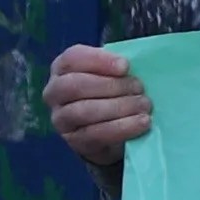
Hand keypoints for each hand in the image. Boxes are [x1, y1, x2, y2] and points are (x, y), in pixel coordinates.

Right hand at [43, 44, 146, 166]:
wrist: (114, 131)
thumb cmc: (115, 93)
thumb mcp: (116, 75)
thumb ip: (119, 68)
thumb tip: (140, 65)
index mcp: (63, 69)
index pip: (72, 58)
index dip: (98, 60)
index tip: (125, 66)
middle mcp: (55, 92)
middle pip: (74, 85)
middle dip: (111, 85)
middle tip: (139, 88)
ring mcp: (61, 119)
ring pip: (83, 110)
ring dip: (119, 107)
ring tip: (144, 105)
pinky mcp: (74, 140)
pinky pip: (95, 134)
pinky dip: (122, 127)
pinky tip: (141, 122)